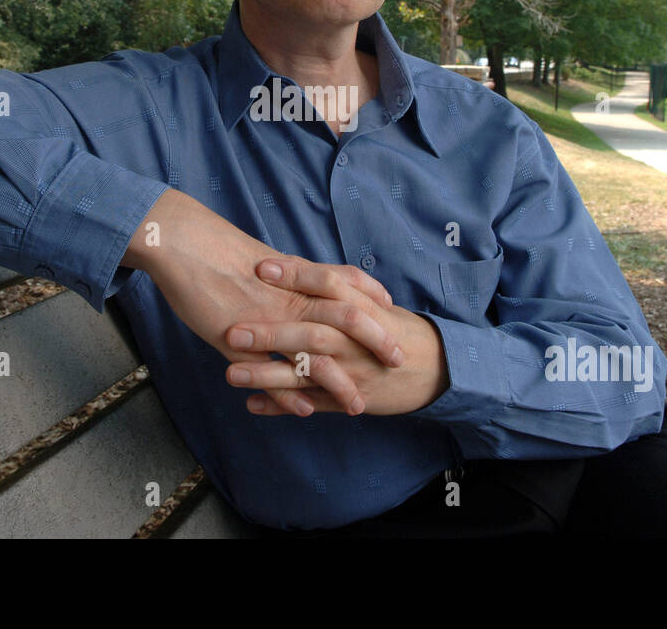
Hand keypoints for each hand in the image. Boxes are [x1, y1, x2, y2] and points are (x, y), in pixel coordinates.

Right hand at [122, 189, 404, 416]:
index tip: (394, 317)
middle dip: (375, 342)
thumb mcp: (262, 260)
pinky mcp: (236, 339)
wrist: (182, 241)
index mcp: (294, 275)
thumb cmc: (216, 248)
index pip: (348, 286)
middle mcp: (287, 296)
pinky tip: (305, 411)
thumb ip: (289, 275)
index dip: (373, 302)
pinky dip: (288, 393)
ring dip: (339, 383)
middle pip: (344, 319)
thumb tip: (307, 279)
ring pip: (313, 353)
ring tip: (357, 406)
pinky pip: (269, 371)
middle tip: (397, 361)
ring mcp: (265, 320)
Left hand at [223, 256, 449, 416]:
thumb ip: (334, 286)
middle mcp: (355, 340)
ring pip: (307, 373)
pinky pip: (312, 403)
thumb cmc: (395, 328)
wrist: (436, 368)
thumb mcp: (371, 301)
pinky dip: (282, 405)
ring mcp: (352, 372)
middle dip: (270, 333)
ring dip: (268, 375)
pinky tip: (252, 404)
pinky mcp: (349, 398)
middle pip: (311, 332)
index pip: (327, 284)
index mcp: (361, 308)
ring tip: (230, 374)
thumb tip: (286, 262)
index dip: (296, 275)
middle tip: (232, 331)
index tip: (261, 267)